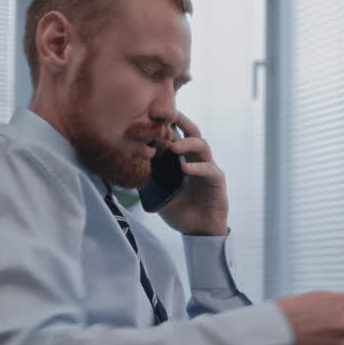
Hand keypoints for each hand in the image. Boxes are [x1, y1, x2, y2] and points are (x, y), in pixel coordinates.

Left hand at [158, 111, 228, 235]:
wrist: (198, 231)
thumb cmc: (180, 210)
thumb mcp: (159, 193)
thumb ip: (148, 179)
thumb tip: (126, 168)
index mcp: (183, 159)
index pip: (177, 135)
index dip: (168, 124)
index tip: (152, 113)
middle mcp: (197, 160)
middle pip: (193, 132)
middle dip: (182, 120)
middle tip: (167, 114)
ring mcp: (208, 169)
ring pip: (202, 146)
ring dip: (187, 143)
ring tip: (172, 146)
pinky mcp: (217, 182)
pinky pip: (210, 170)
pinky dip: (197, 168)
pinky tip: (185, 169)